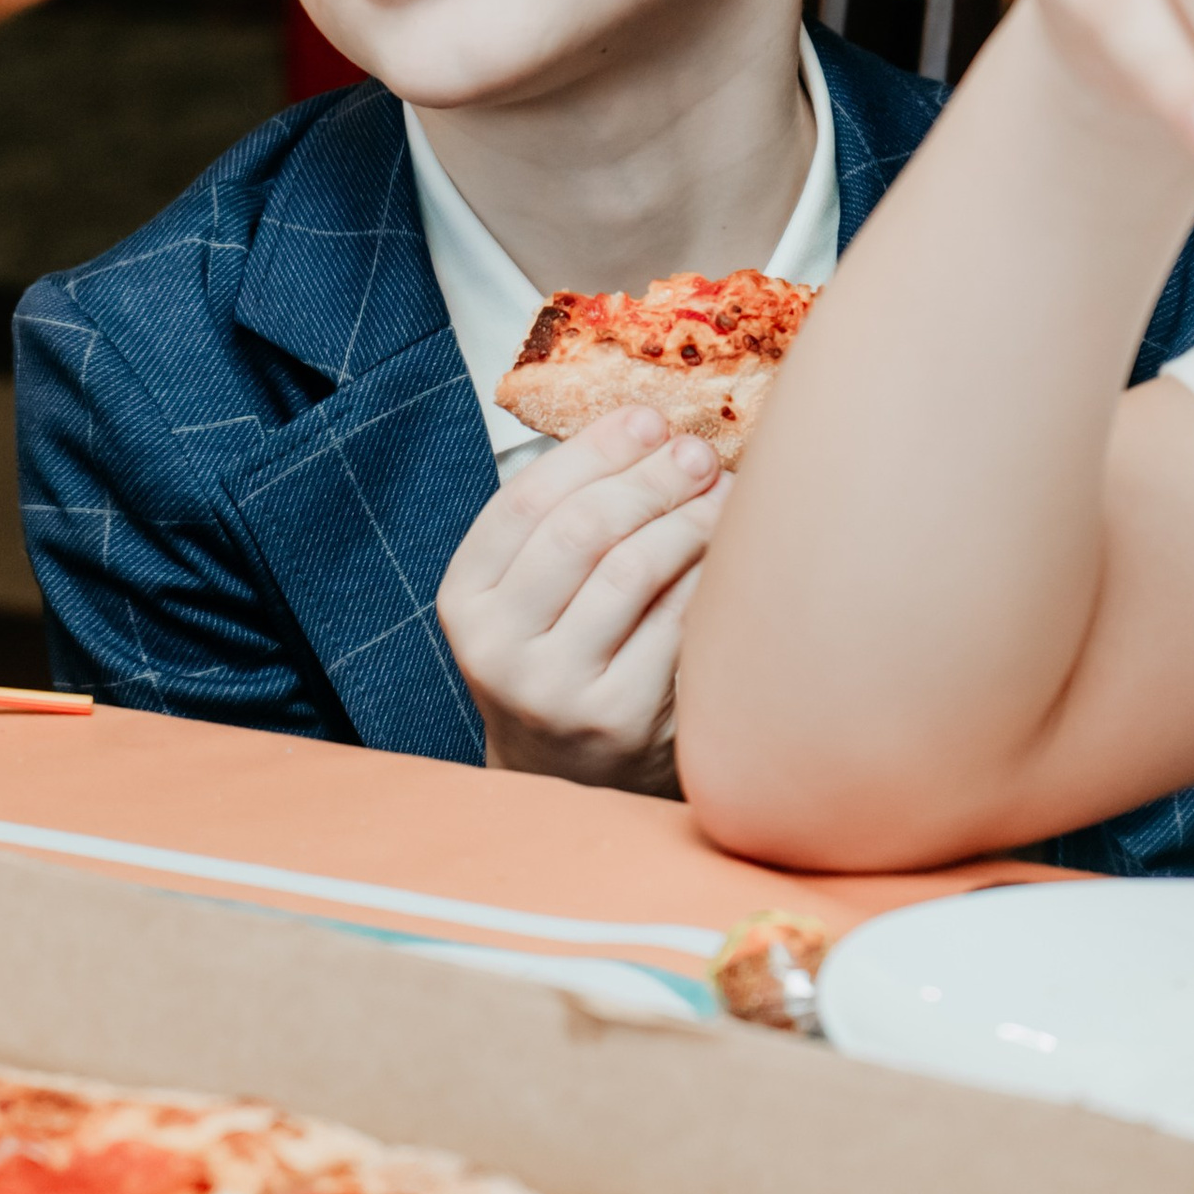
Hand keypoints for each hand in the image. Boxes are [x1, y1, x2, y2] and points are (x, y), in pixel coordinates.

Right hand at [438, 405, 727, 793]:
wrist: (564, 775)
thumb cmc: (556, 657)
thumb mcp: (526, 595)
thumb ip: (560, 519)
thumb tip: (651, 429)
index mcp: (466, 600)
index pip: (524, 501)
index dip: (593, 450)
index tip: (647, 418)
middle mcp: (498, 648)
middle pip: (581, 529)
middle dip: (649, 478)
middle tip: (697, 453)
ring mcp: (556, 689)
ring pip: (632, 570)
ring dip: (688, 517)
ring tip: (722, 492)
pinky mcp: (619, 718)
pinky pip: (675, 621)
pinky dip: (707, 572)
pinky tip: (727, 549)